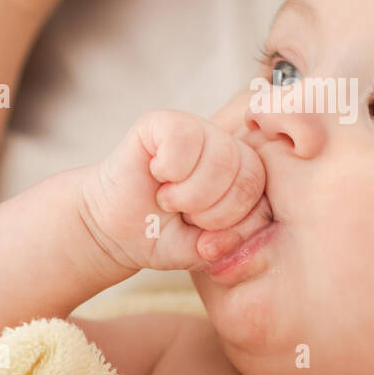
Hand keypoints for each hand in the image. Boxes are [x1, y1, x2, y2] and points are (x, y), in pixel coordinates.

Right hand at [80, 109, 271, 272]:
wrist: (112, 230)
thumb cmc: (161, 236)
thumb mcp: (202, 252)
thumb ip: (229, 244)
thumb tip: (233, 236)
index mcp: (243, 174)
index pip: (262, 192)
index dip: (232, 221)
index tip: (201, 232)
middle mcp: (225, 147)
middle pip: (247, 174)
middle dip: (211, 210)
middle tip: (182, 213)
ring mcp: (197, 130)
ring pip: (221, 156)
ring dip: (188, 193)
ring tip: (167, 198)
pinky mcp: (164, 121)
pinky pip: (186, 137)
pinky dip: (169, 167)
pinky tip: (156, 174)